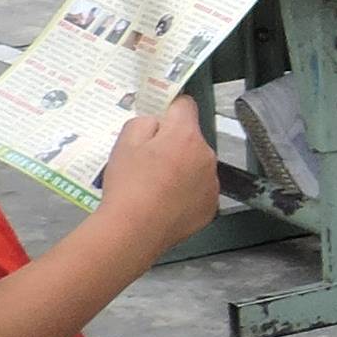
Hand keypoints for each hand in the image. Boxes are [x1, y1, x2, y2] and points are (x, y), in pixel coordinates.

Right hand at [94, 95, 227, 257]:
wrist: (133, 231)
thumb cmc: (128, 185)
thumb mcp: (125, 141)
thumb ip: (145, 122)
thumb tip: (157, 122)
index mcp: (186, 135)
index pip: (186, 105)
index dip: (170, 109)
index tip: (158, 118)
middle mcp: (207, 156)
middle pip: (192, 138)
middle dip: (174, 143)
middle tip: (149, 160)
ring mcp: (212, 183)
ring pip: (197, 165)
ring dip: (182, 168)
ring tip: (156, 185)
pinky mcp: (211, 207)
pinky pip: (199, 190)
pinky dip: (186, 192)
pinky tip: (166, 202)